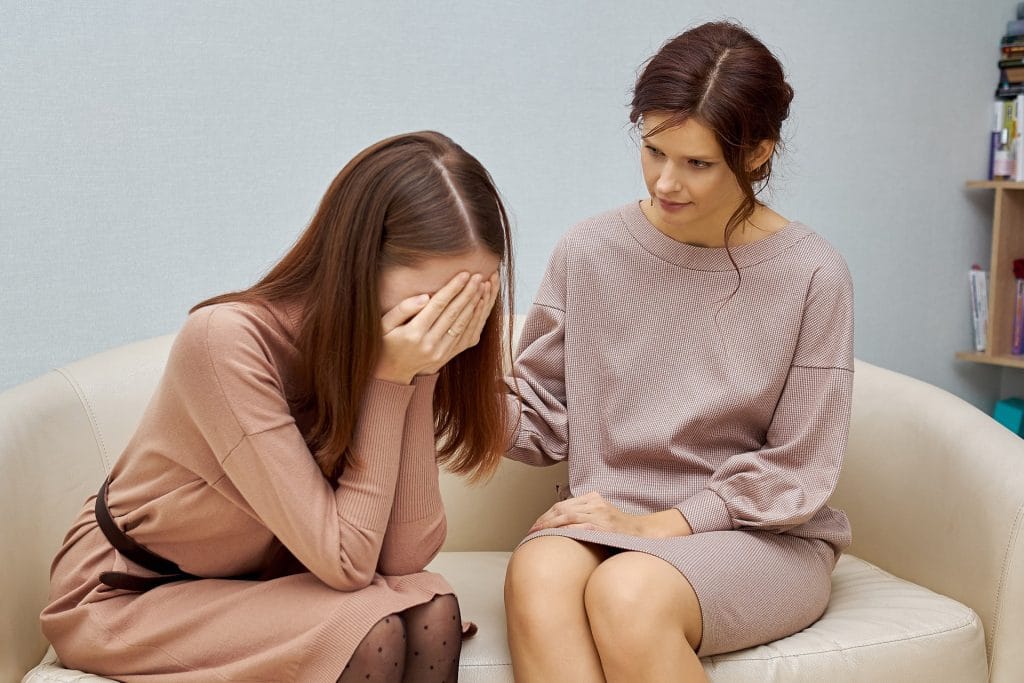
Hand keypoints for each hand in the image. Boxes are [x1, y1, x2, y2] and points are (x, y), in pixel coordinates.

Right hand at [374, 272, 493, 383]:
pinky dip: (475, 320)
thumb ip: (403, 309)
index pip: (438, 305)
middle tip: (478, 276)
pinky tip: (480, 306)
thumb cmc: (386, 341)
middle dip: (468, 293)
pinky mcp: (447, 356)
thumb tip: (425, 297)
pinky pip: (465, 336)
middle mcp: (429, 344)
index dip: (453, 288)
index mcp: (413, 333)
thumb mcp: (385, 324)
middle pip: (453, 313)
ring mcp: (440, 352)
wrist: (392, 372)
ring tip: (483, 287)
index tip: (465, 274)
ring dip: (475, 305)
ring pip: (462, 325)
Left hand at [528, 491, 692, 537]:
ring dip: (549, 526)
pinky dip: (566, 531)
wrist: (649, 533)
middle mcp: (595, 503)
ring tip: (536, 536)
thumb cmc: (625, 531)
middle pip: (560, 509)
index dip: (546, 517)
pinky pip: (581, 526)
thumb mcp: (603, 520)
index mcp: (593, 499)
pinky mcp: (605, 526)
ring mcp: (600, 513)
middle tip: (530, 534)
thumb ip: (586, 522)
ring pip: (567, 516)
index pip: (562, 506)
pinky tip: (555, 537)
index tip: (534, 528)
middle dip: (543, 521)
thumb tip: (564, 535)